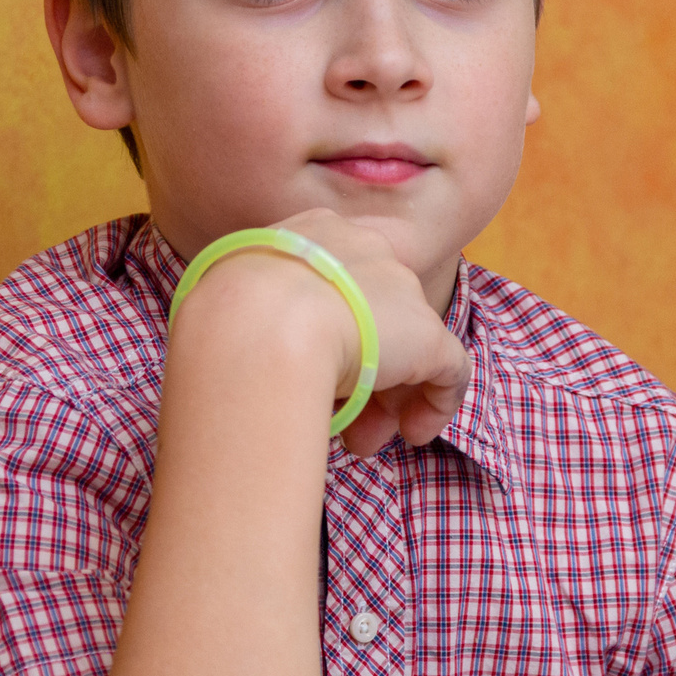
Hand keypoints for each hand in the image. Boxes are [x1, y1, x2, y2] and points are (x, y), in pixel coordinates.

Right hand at [181, 209, 471, 458]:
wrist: (258, 323)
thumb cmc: (227, 314)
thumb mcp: (230, 300)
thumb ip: (255, 314)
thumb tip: (249, 353)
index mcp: (316, 233)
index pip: (339, 282)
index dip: (330, 332)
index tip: (308, 371)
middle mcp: (367, 250)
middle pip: (375, 314)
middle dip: (361, 373)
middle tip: (340, 419)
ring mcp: (400, 292)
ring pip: (409, 346)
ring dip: (388, 399)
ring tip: (363, 442)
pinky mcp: (428, 335)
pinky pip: (448, 371)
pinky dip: (435, 404)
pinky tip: (413, 433)